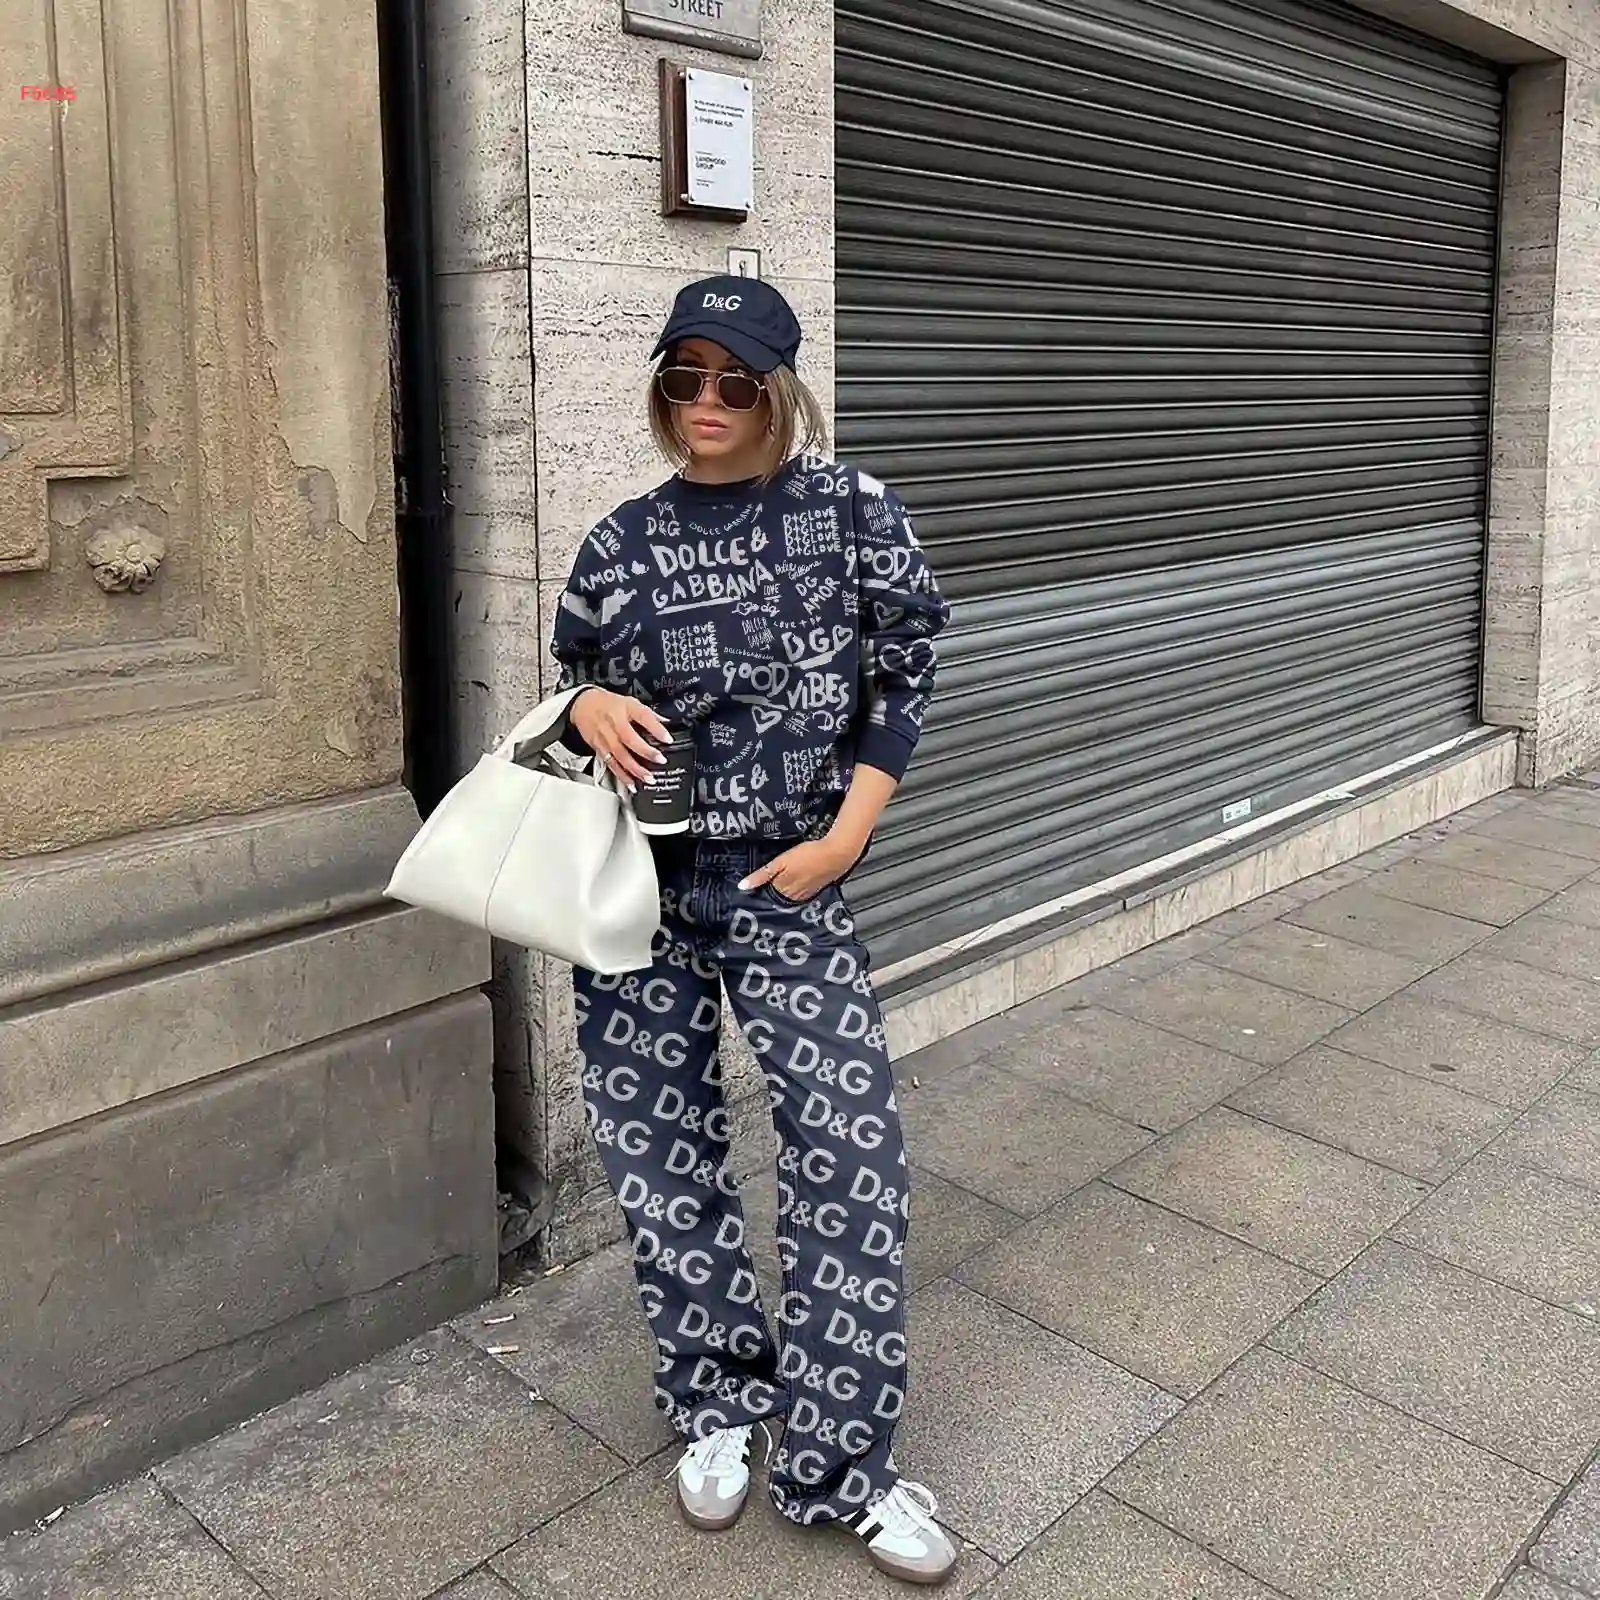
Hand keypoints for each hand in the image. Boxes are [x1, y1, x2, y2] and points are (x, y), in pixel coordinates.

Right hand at [568, 688, 670, 790]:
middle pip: (630, 739)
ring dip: (635, 769)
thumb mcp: (630, 702)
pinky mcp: (599, 748)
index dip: (656, 728)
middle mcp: (614, 723)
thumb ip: (648, 714)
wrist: (583, 705)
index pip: (643, 716)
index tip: (668, 739)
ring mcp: (605, 737)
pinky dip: (622, 776)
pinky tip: (631, 784)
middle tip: (660, 760)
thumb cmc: (608, 704)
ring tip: (648, 778)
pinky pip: (611, 764)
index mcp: (626, 708)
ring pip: (620, 755)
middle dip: (646, 752)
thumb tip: (666, 722)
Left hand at [739, 835, 862, 902]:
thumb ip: (762, 875)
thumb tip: (742, 887)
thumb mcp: (780, 862)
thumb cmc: (807, 855)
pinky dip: (794, 891)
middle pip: (776, 898)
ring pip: (787, 897)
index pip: (764, 895)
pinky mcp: (814, 889)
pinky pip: (799, 894)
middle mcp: (792, 896)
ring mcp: (804, 894)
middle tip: (760, 888)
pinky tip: (794, 884)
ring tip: (777, 885)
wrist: (836, 854)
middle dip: (768, 894)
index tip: (748, 891)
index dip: (757, 891)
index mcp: (782, 890)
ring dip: (781, 894)